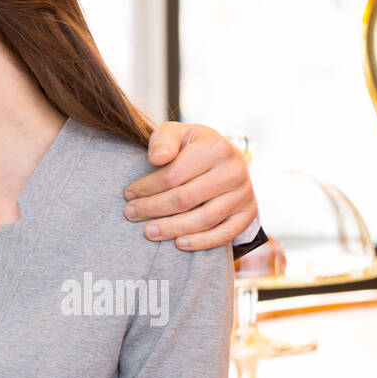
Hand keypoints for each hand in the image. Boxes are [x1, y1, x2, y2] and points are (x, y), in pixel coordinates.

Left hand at [123, 122, 257, 250]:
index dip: (147, 187)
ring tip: (149, 232)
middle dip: (153, 208)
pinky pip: (225, 234)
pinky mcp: (248, 213)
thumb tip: (157, 158)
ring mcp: (244, 194)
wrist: (226, 161)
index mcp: (215, 148)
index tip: (128, 195)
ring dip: (173, 228)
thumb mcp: (177, 134)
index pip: (173, 175)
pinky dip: (202, 242)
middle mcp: (234, 170)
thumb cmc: (192, 147)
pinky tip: (179, 243)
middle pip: (186, 198)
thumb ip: (163, 140)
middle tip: (131, 214)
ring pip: (204, 219)